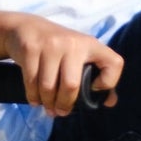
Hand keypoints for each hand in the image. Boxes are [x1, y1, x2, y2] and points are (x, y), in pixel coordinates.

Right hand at [4, 17, 122, 116]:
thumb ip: (97, 76)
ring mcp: (51, 45)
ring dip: (47, 103)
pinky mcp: (31, 48)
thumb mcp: (80, 55)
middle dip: (65, 104)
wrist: (26, 27)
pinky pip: (31, 81)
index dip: (109, 83)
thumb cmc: (59, 48)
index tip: (94, 89)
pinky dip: (33, 96)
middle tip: (60, 112)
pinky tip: (36, 100)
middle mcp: (74, 43)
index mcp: (91, 44)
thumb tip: (110, 102)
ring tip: (48, 108)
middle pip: (72, 85)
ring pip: (48, 87)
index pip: (114, 63)